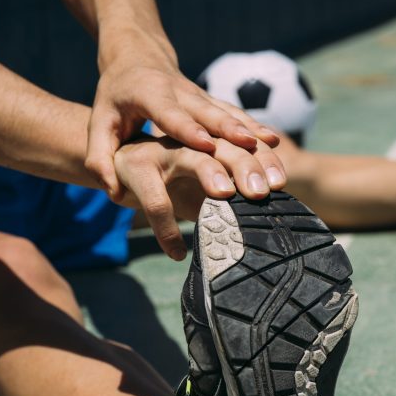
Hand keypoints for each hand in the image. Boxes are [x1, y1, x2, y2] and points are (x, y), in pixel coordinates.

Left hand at [88, 54, 281, 199]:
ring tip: (272, 160)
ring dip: (254, 138)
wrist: (140, 56)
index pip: (171, 114)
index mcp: (150, 94)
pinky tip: (276, 148)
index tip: (207, 146)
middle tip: (253, 153)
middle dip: (234, 134)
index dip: (189, 129)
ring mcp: (202, 96)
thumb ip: (99, 155)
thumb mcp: (99, 121)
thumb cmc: (116, 95)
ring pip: (232, 116)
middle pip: (211, 115)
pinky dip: (258, 131)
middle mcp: (182, 92)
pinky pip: (240, 116)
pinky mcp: (214, 102)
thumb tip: (109, 189)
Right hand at [113, 135, 284, 259]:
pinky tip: (178, 254)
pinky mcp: (137, 169)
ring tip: (225, 195)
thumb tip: (263, 226)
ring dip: (210, 173)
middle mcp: (191, 141)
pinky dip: (166, 230)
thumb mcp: (200, 190)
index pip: (245, 147)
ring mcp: (164, 151)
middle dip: (245, 165)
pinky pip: (155, 201)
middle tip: (261, 191)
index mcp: (213, 143)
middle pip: (224, 147)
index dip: (263, 162)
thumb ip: (227, 200)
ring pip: (193, 158)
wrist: (116, 167)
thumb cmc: (168, 182)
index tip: (280, 185)